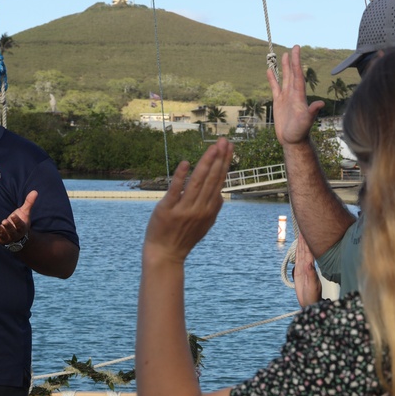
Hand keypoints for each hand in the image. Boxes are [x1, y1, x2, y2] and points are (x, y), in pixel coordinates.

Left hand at [0, 190, 37, 245]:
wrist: (17, 238)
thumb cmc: (21, 222)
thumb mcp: (25, 213)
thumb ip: (29, 203)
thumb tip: (35, 191)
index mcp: (21, 228)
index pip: (19, 225)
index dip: (16, 221)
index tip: (13, 216)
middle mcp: (13, 235)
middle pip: (10, 231)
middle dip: (7, 226)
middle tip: (4, 221)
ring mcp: (5, 238)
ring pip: (0, 233)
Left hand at [143, 138, 232, 263]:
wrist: (165, 254)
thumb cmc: (183, 238)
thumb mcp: (203, 226)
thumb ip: (213, 210)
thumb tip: (221, 195)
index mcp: (209, 210)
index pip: (219, 181)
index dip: (224, 163)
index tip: (229, 148)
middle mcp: (200, 209)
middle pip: (212, 179)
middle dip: (219, 158)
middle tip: (225, 141)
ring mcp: (184, 209)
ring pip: (198, 182)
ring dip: (206, 163)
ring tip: (213, 147)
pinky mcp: (167, 210)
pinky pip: (175, 190)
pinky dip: (181, 176)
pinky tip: (185, 163)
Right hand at [268, 45, 324, 145]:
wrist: (292, 140)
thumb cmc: (300, 132)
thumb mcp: (307, 121)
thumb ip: (312, 112)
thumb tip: (321, 104)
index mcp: (299, 95)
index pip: (298, 75)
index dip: (297, 62)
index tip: (296, 50)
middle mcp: (293, 94)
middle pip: (292, 73)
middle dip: (293, 61)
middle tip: (293, 47)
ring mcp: (286, 97)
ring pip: (285, 78)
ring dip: (284, 67)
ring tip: (283, 55)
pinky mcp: (279, 102)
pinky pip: (275, 88)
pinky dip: (272, 79)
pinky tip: (270, 71)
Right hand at [294, 232, 321, 305]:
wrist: (309, 303)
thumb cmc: (313, 295)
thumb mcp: (312, 285)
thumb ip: (311, 274)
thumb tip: (308, 263)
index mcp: (310, 266)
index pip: (309, 250)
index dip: (307, 240)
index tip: (307, 230)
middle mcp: (307, 265)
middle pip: (305, 248)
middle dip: (304, 237)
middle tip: (303, 224)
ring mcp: (303, 267)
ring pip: (301, 251)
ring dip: (301, 242)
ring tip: (301, 231)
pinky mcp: (299, 271)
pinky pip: (298, 258)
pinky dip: (298, 250)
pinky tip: (299, 245)